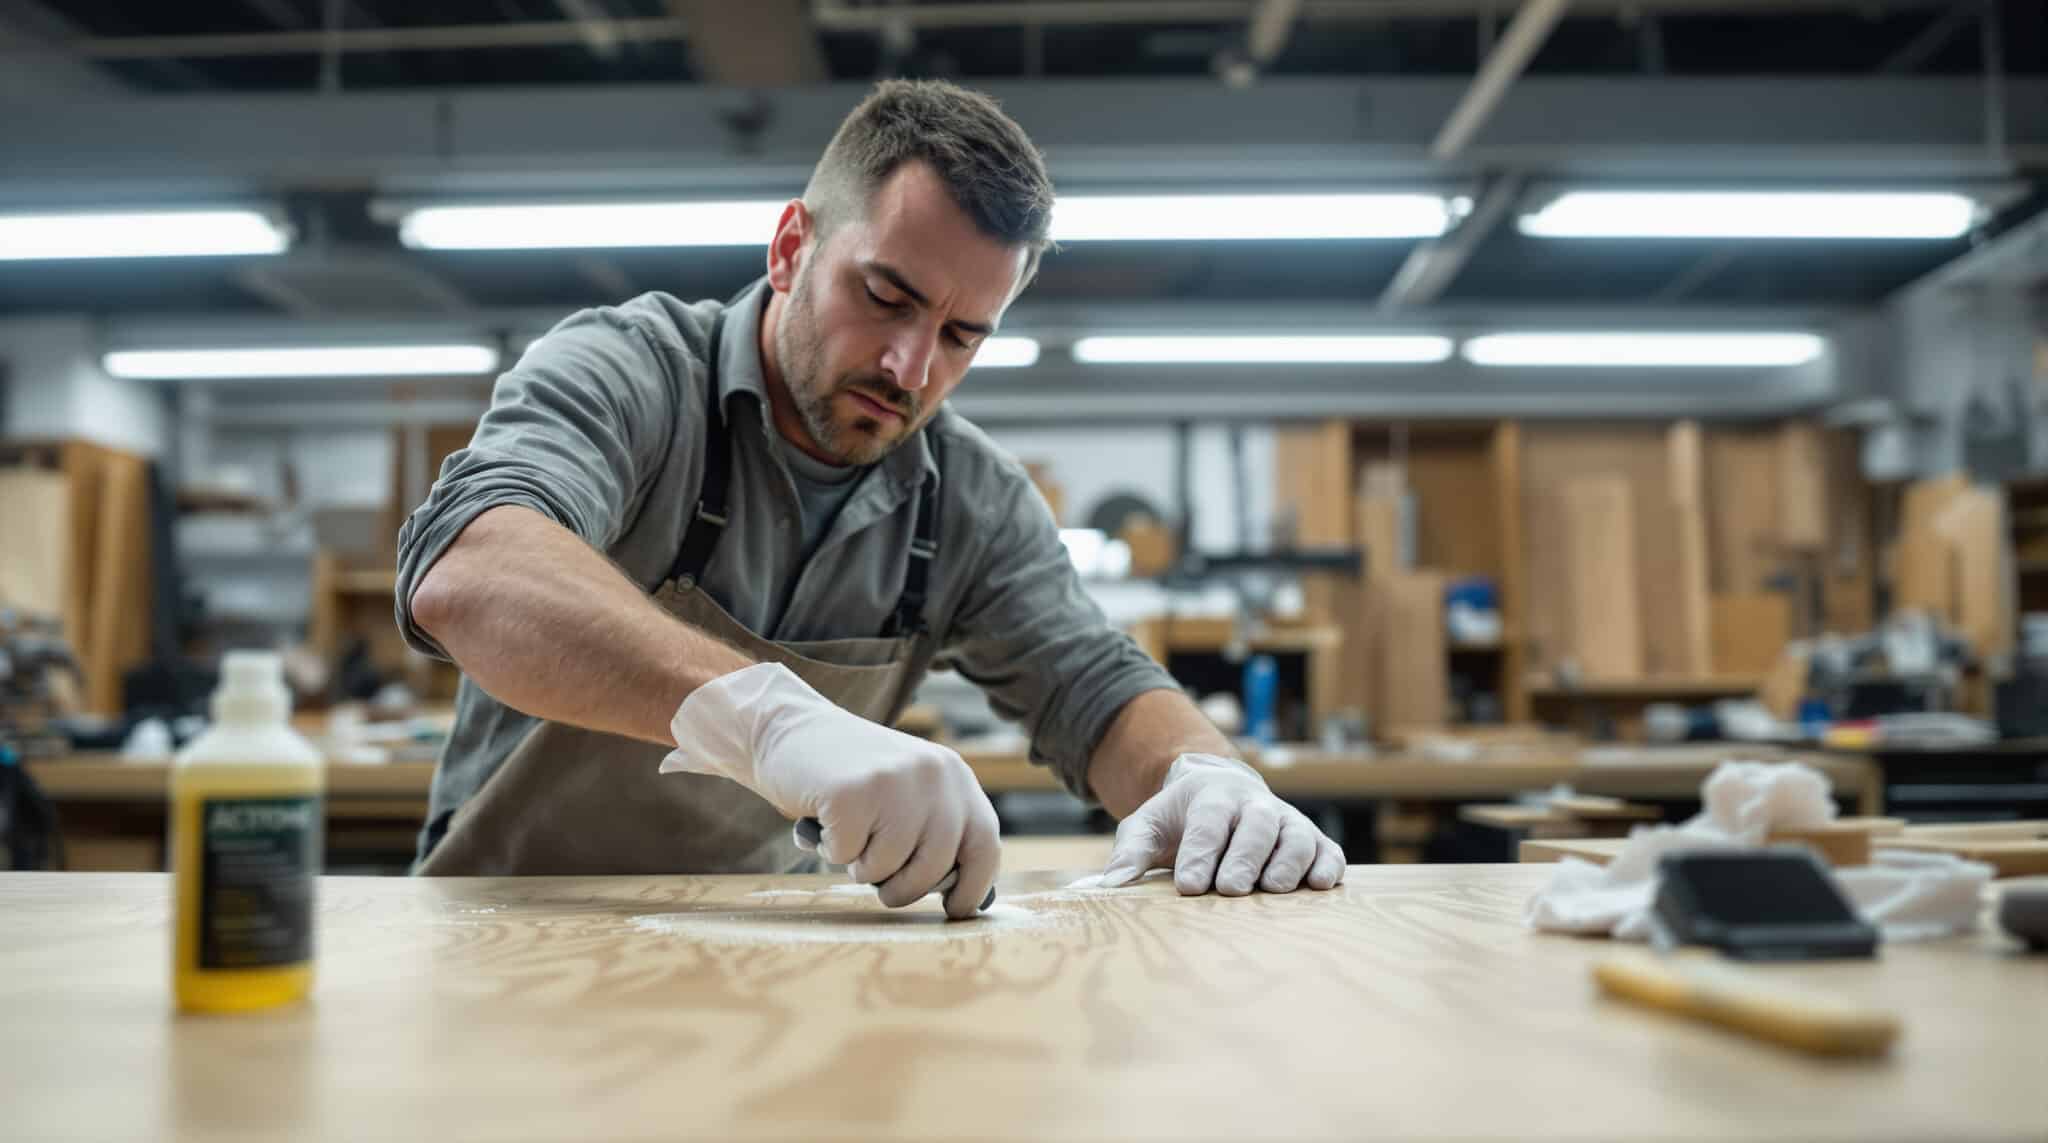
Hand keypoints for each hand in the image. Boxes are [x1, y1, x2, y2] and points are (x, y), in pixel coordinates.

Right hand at [659, 663, 999, 917]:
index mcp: (954, 775)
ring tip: (848, 834)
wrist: (789, 729)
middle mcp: (933, 774)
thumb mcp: (909, 795)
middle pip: (937, 866)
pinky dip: (829, 851)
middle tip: (881, 886)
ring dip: (861, 867)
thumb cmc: (851, 779)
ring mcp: (892, 780)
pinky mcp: (851, 791)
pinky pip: (846, 856)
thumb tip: (968, 899)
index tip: (955, 910)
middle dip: (905, 889)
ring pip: (889, 867)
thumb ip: (937, 833)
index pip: (984, 843)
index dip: (974, 886)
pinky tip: (824, 819)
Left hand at [1099, 754, 1344, 895]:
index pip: (1208, 822)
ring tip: (1274, 889)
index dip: (1200, 852)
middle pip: (1256, 825)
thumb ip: (1130, 851)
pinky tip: (1319, 884)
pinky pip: (1327, 850)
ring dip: (1288, 861)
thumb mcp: (1149, 825)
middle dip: (1244, 857)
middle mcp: (1254, 805)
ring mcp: (1287, 821)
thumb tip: (1110, 885)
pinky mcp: (1313, 840)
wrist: (1221, 792)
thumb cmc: (1182, 819)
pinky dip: (1327, 865)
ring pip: (1295, 835)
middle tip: (1231, 889)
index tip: (1188, 885)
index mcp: (1212, 797)